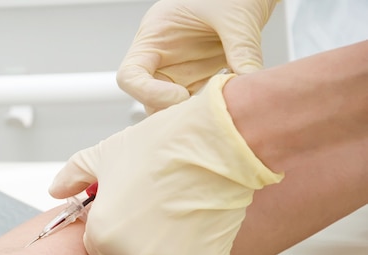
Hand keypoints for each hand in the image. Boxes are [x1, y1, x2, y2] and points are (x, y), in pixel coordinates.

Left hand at [49, 74, 282, 254]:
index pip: (96, 246)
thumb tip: (57, 189)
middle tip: (151, 202)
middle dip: (133, 235)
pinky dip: (194, 242)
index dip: (109, 223)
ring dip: (163, 242)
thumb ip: (73, 177)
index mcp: (102, 237)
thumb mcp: (103, 156)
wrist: (214, 142)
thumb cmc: (158, 147)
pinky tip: (196, 214)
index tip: (124, 206)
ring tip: (175, 204)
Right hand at [117, 0, 278, 113]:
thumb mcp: (236, 15)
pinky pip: (195, 106)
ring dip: (191, 115)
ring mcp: (180, 71)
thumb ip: (242, 48)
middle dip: (172, 111)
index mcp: (156, 35)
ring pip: (170, 108)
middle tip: (202, 112)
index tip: (181, 96)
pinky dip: (208, 112)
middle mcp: (163, 57)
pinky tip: (227, 105)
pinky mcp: (200, 79)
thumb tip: (249, 82)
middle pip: (148, 99)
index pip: (130, 76)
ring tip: (218, 109)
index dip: (149, 93)